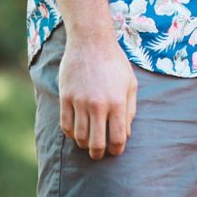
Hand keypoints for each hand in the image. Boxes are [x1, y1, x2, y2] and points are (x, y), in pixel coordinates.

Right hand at [58, 36, 137, 159]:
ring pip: (79, 138)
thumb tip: (125, 134)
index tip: (115, 151)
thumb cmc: (114, 62)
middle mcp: (98, 105)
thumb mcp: (130, 83)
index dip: (116, 150)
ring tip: (88, 142)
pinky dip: (71, 134)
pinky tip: (77, 130)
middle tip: (100, 153)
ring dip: (84, 144)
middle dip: (99, 154)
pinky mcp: (66, 97)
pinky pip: (65, 126)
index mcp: (117, 102)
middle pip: (96, 144)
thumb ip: (130, 110)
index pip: (117, 138)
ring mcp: (80, 102)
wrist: (91, 41)